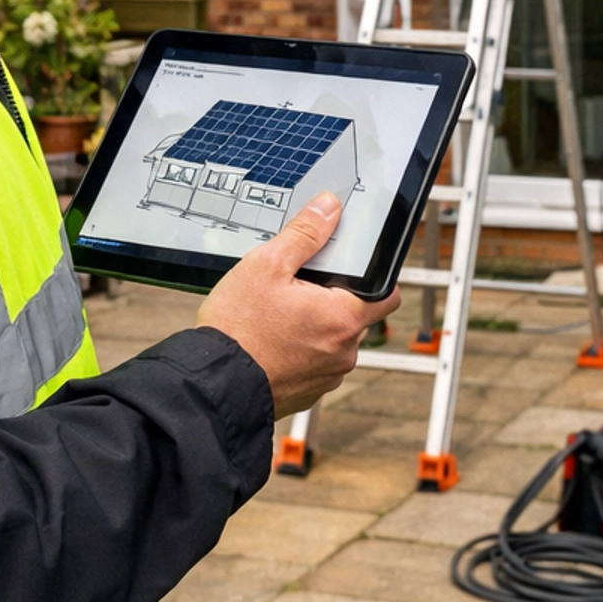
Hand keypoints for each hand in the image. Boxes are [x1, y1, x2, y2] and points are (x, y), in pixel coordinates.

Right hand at [197, 192, 398, 415]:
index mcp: (343, 317)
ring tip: (279, 315)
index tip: (352, 269)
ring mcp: (327, 375)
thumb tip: (328, 209)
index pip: (388, 294)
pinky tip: (272, 339)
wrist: (215, 383)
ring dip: (316, 326)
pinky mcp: (308, 391)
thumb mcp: (267, 264)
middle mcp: (343, 351)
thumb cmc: (238, 331)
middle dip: (333, 299)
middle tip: (299, 288)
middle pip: (356, 315)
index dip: (373, 276)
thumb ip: (304, 233)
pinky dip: (300, 350)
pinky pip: (314, 363)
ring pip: (333, 340)